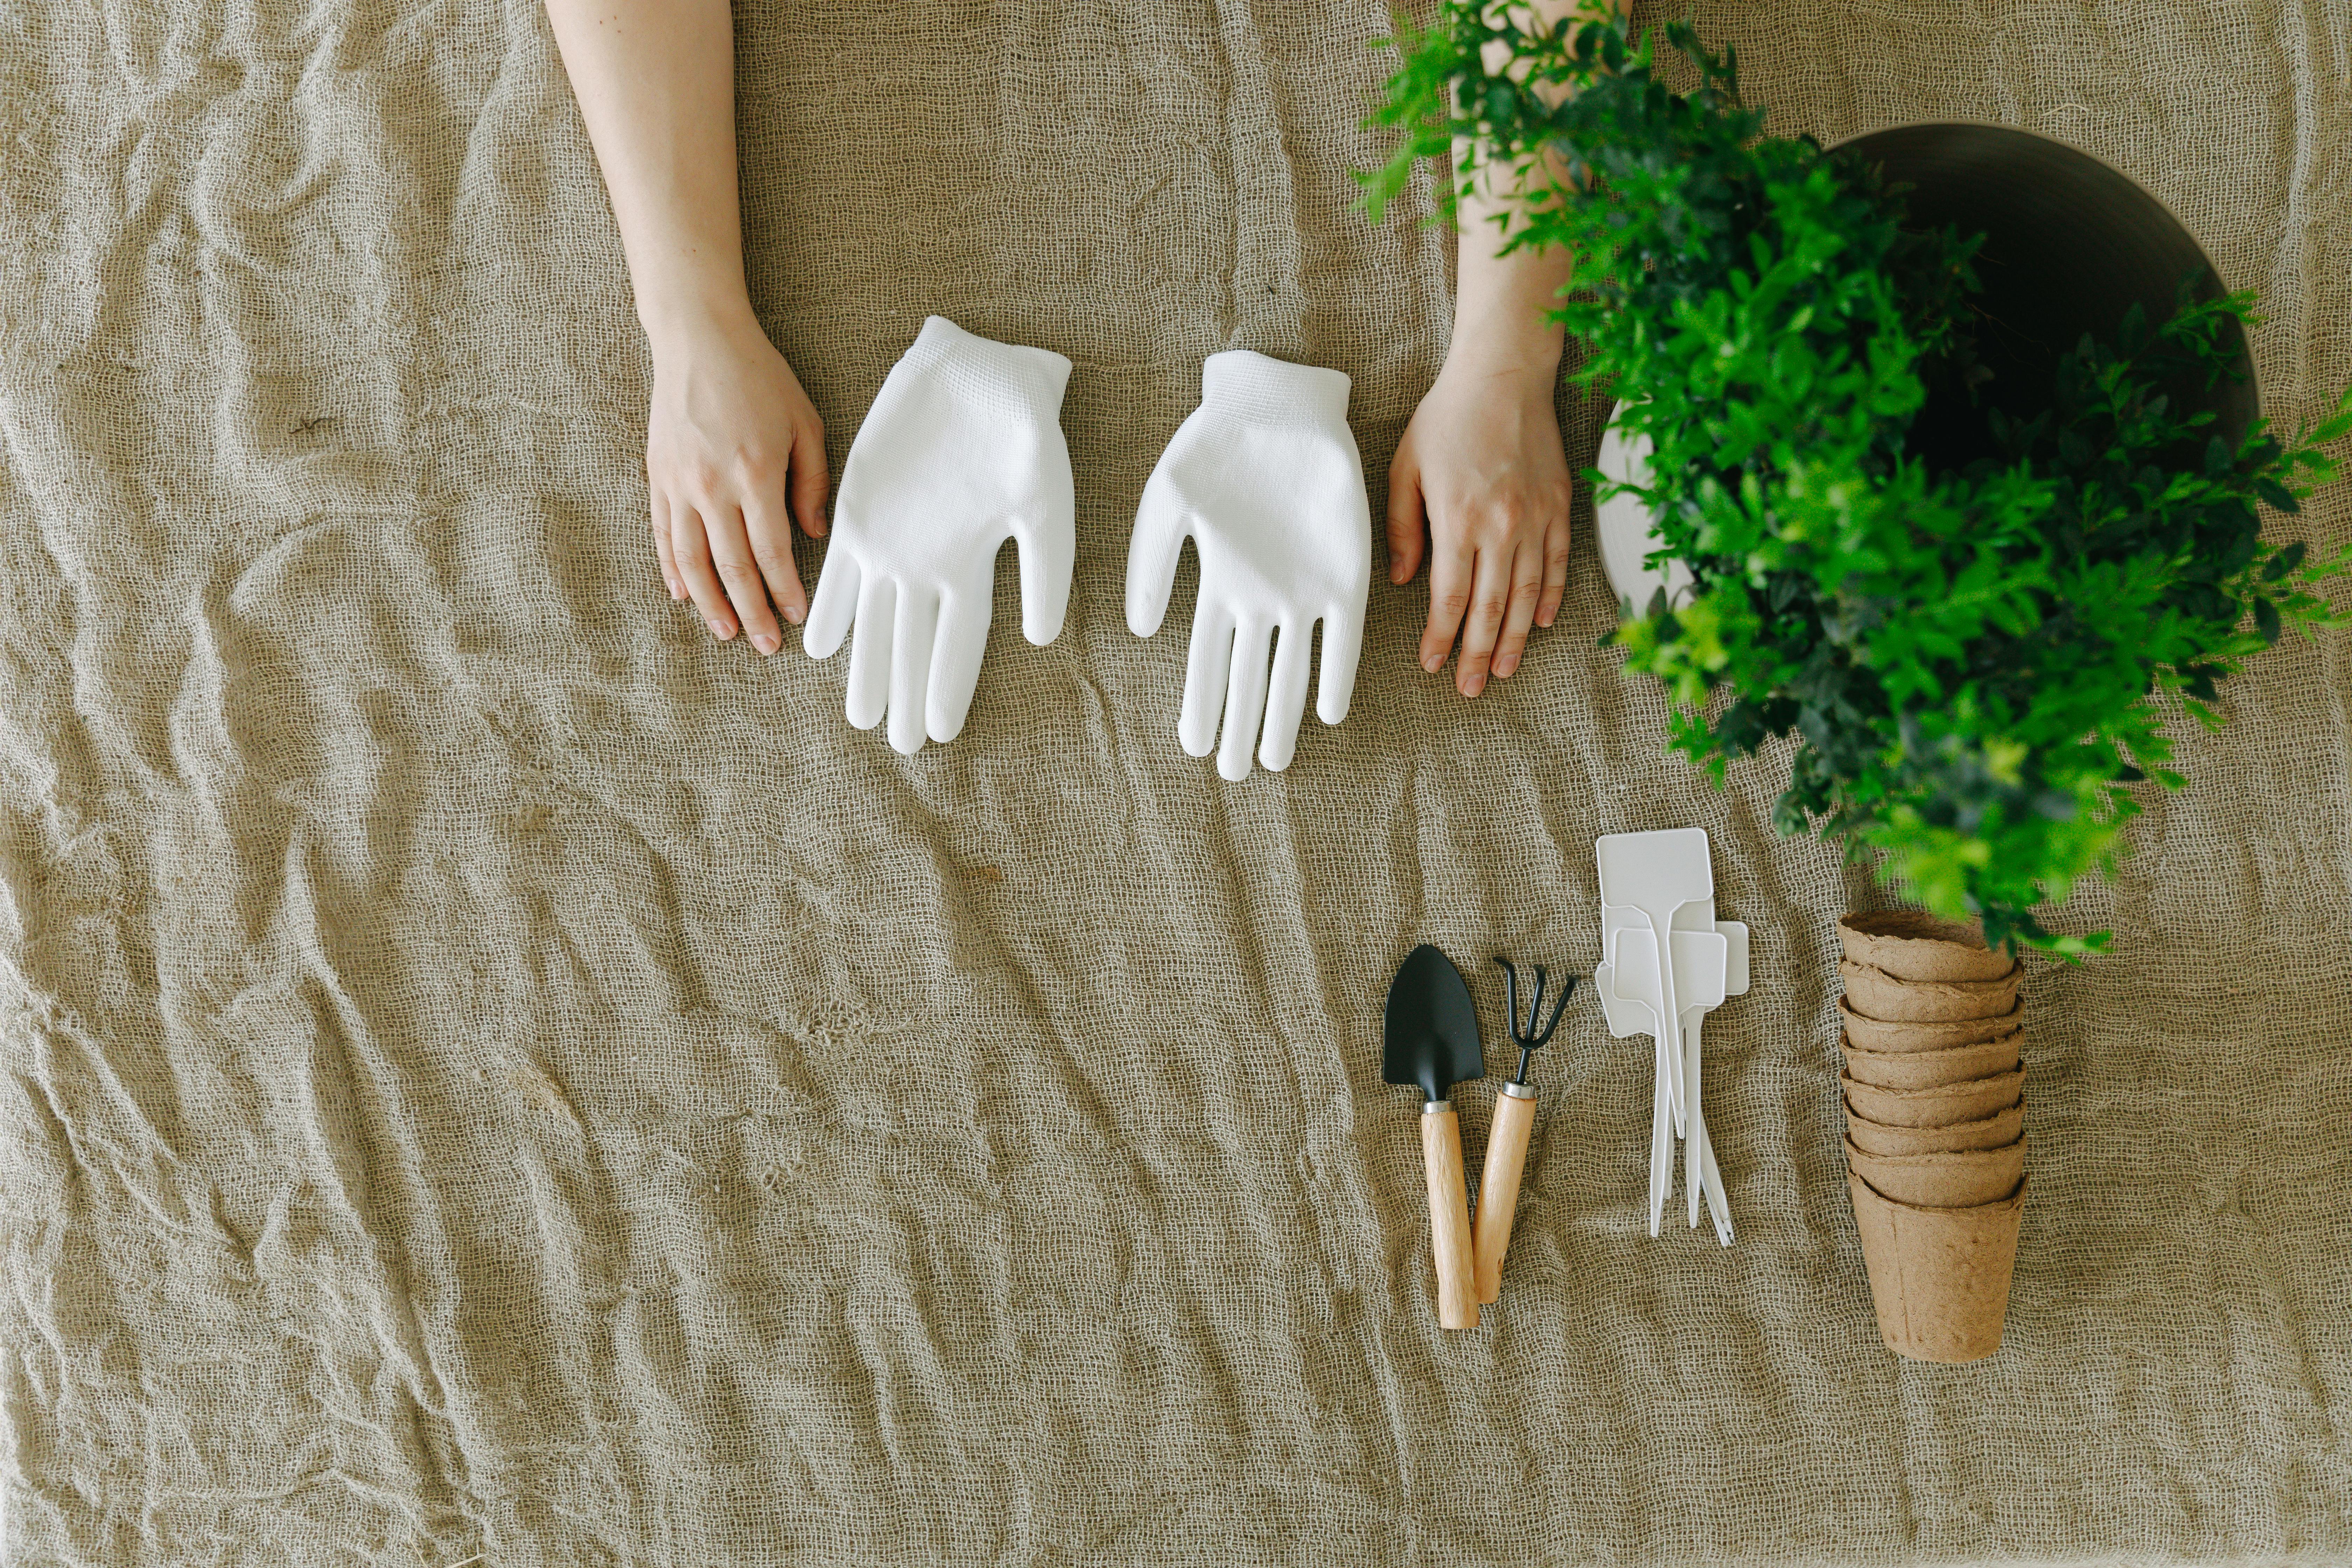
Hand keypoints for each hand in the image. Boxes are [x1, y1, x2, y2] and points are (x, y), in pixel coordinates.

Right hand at [645, 306, 829, 653]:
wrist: (698, 339)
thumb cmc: (759, 378)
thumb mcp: (805, 423)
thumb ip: (813, 482)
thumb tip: (814, 534)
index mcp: (756, 473)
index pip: (772, 551)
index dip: (784, 590)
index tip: (795, 617)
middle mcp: (713, 486)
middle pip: (732, 567)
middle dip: (750, 611)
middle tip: (764, 645)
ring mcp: (679, 484)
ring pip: (692, 560)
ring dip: (709, 603)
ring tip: (726, 633)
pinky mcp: (657, 477)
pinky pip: (663, 535)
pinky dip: (672, 569)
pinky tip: (683, 595)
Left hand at [805, 318, 1074, 754]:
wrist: (980, 375)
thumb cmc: (1024, 434)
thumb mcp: (1045, 499)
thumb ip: (1045, 567)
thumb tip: (1042, 636)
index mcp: (975, 565)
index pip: (961, 641)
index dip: (950, 686)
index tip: (942, 731)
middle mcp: (929, 564)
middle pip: (915, 642)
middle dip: (907, 692)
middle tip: (899, 743)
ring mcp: (892, 541)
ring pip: (876, 618)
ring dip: (868, 665)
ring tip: (860, 713)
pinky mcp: (859, 509)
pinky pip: (841, 570)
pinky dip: (832, 608)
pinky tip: (818, 645)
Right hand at [1127, 352, 1370, 780]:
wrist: (1276, 407)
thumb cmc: (1216, 446)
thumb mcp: (1167, 500)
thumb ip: (1149, 562)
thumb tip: (1140, 628)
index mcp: (1220, 584)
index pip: (1207, 662)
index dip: (1200, 706)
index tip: (1192, 747)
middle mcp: (1261, 596)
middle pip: (1248, 677)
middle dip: (1241, 727)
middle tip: (1234, 773)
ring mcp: (1304, 588)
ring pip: (1292, 668)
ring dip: (1283, 715)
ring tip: (1275, 760)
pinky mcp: (1346, 573)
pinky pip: (1341, 636)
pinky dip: (1336, 673)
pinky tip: (1329, 712)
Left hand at [1387, 363, 1572, 695]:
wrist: (1504, 375)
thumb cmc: (1448, 418)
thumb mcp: (1405, 467)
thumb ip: (1403, 527)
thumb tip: (1404, 580)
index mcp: (1458, 519)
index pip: (1450, 597)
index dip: (1440, 637)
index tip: (1431, 664)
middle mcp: (1501, 525)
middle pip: (1490, 607)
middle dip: (1479, 654)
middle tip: (1470, 688)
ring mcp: (1535, 518)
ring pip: (1526, 594)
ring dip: (1516, 638)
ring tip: (1506, 669)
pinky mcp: (1560, 505)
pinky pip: (1557, 563)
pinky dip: (1549, 596)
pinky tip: (1541, 622)